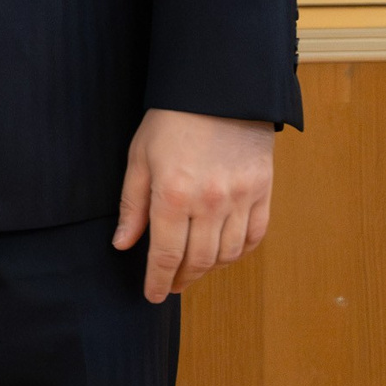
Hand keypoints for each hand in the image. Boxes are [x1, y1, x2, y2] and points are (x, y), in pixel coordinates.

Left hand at [112, 108, 274, 302]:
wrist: (219, 90)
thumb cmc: (172, 120)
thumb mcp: (139, 157)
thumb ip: (132, 205)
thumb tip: (123, 244)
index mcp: (172, 195)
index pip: (164, 255)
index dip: (157, 281)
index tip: (152, 295)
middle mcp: (209, 203)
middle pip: (197, 261)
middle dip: (181, 279)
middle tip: (171, 285)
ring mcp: (240, 199)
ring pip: (227, 254)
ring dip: (209, 269)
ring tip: (193, 269)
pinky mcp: (262, 192)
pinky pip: (254, 236)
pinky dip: (239, 251)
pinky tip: (224, 252)